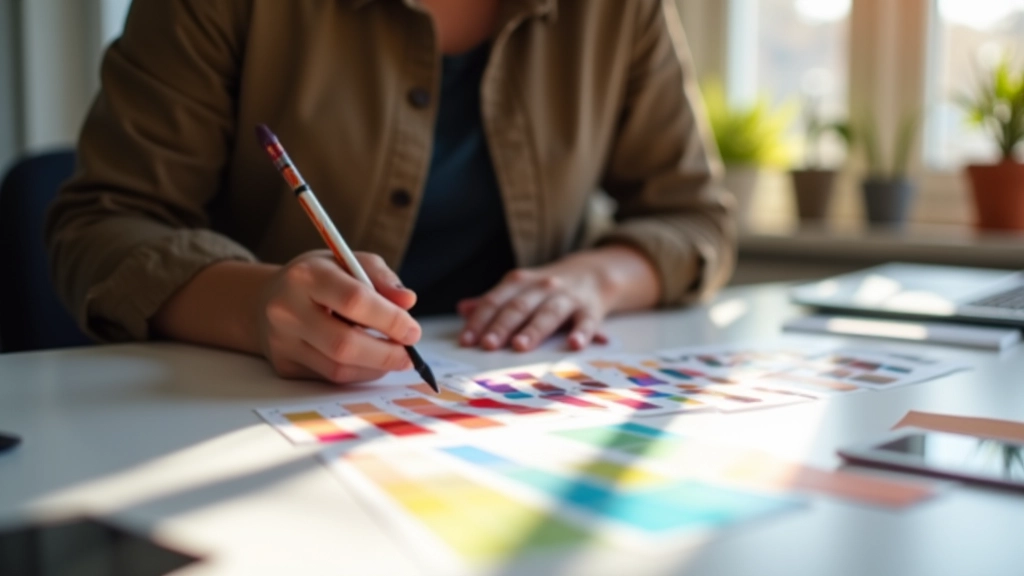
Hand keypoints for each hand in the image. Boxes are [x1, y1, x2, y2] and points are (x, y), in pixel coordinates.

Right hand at [257, 250, 420, 383]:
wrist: (269, 299)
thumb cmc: (319, 278)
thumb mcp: (349, 262)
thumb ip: (381, 278)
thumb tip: (407, 301)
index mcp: (306, 276)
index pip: (354, 300)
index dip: (389, 319)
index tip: (413, 332)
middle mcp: (287, 310)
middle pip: (344, 344)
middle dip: (386, 354)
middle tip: (409, 355)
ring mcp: (282, 342)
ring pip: (338, 368)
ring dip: (376, 368)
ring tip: (394, 357)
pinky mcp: (284, 365)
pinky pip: (330, 377)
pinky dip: (359, 373)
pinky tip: (370, 361)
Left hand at [457, 246, 660, 351]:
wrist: (594, 272)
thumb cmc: (548, 289)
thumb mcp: (519, 289)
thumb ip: (493, 301)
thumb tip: (463, 309)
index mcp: (519, 283)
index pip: (495, 301)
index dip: (479, 320)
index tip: (466, 341)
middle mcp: (542, 287)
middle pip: (518, 307)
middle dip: (502, 326)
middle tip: (488, 345)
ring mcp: (567, 298)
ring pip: (548, 313)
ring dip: (534, 329)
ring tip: (520, 346)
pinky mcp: (590, 310)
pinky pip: (586, 322)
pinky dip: (582, 333)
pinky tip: (574, 344)